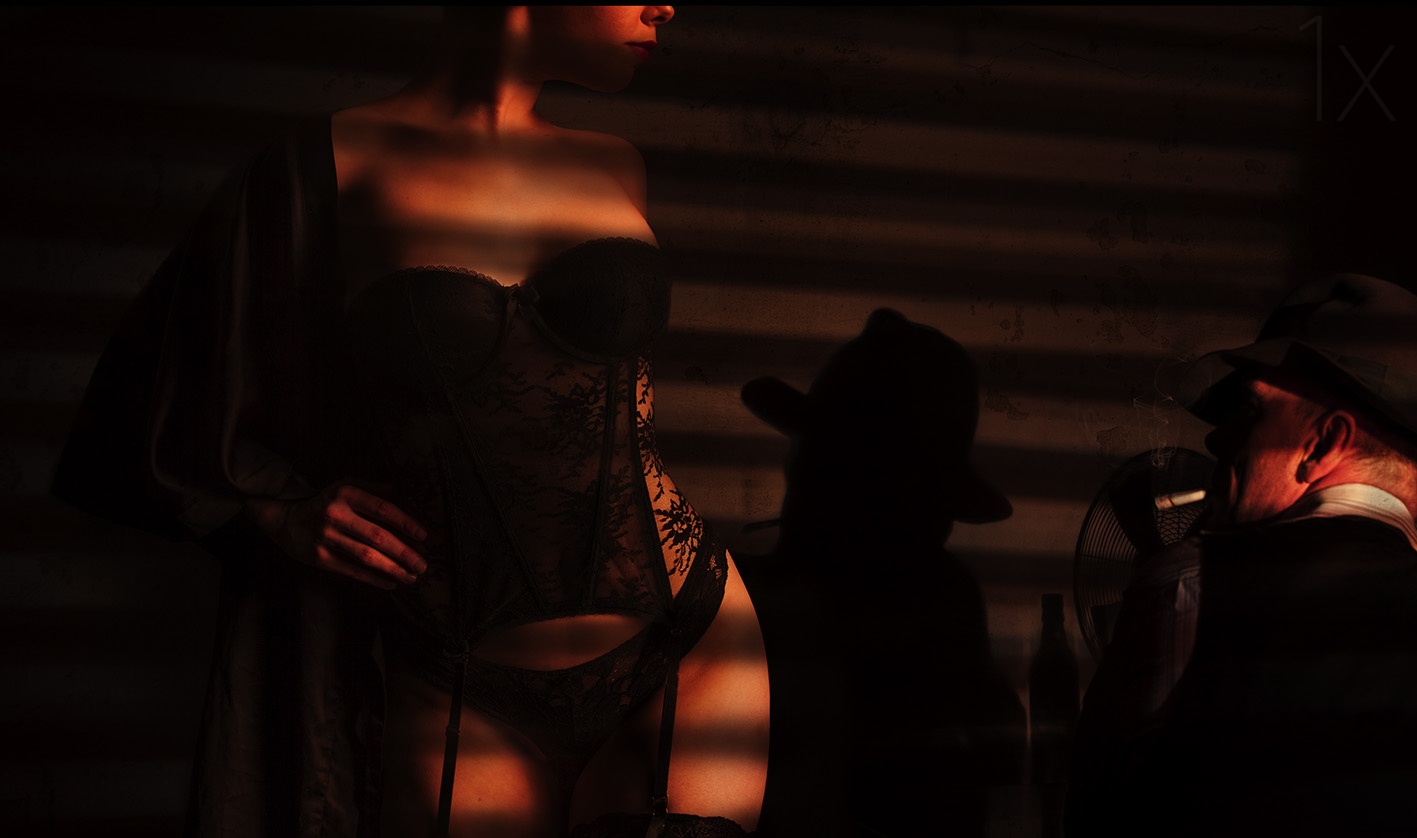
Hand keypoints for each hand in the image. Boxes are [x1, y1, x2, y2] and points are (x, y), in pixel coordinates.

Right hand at [247, 483, 428, 589]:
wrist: (284, 518)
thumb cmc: (325, 502)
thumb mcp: (347, 487)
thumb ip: (376, 490)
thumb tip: (408, 492)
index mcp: (346, 494)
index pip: (383, 509)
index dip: (406, 523)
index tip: (425, 536)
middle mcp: (335, 515)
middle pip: (377, 536)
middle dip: (404, 552)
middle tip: (424, 564)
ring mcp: (326, 538)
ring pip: (366, 557)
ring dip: (393, 569)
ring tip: (412, 577)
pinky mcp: (319, 558)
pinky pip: (352, 571)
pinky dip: (374, 579)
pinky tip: (391, 583)